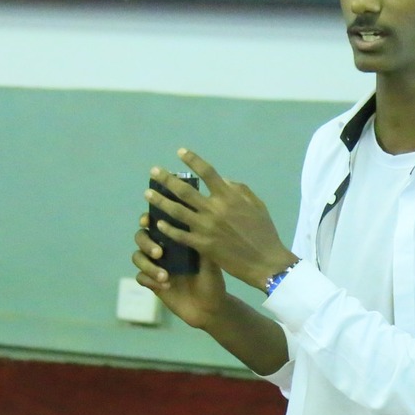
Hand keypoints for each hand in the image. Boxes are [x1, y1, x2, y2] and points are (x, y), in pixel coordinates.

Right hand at [132, 209, 229, 328]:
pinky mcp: (151, 283)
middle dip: (146, 243)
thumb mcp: (210, 260)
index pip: (156, 222)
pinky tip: (166, 286)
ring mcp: (155, 266)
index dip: (147, 218)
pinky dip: (150, 279)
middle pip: (141, 237)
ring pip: (137, 257)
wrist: (210, 308)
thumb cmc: (212, 280)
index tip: (147, 220)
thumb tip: (192, 219)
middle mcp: (162, 249)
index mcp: (175, 238)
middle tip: (160, 253)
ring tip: (165, 276)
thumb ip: (200, 241)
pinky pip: (140, 277)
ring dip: (147, 264)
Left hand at [144, 149, 297, 291]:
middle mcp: (215, 209)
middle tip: (154, 171)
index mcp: (229, 196)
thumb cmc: (264, 232)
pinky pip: (180, 235)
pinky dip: (168, 228)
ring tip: (148, 193)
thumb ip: (239, 189)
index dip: (192, 160)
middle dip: (166, 179)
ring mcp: (207, 227)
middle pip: (185, 190)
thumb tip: (221, 179)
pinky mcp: (203, 245)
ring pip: (177, 211)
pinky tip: (157, 223)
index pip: (207, 172)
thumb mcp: (257, 205)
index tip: (180, 152)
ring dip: (160, 201)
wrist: (266, 262)